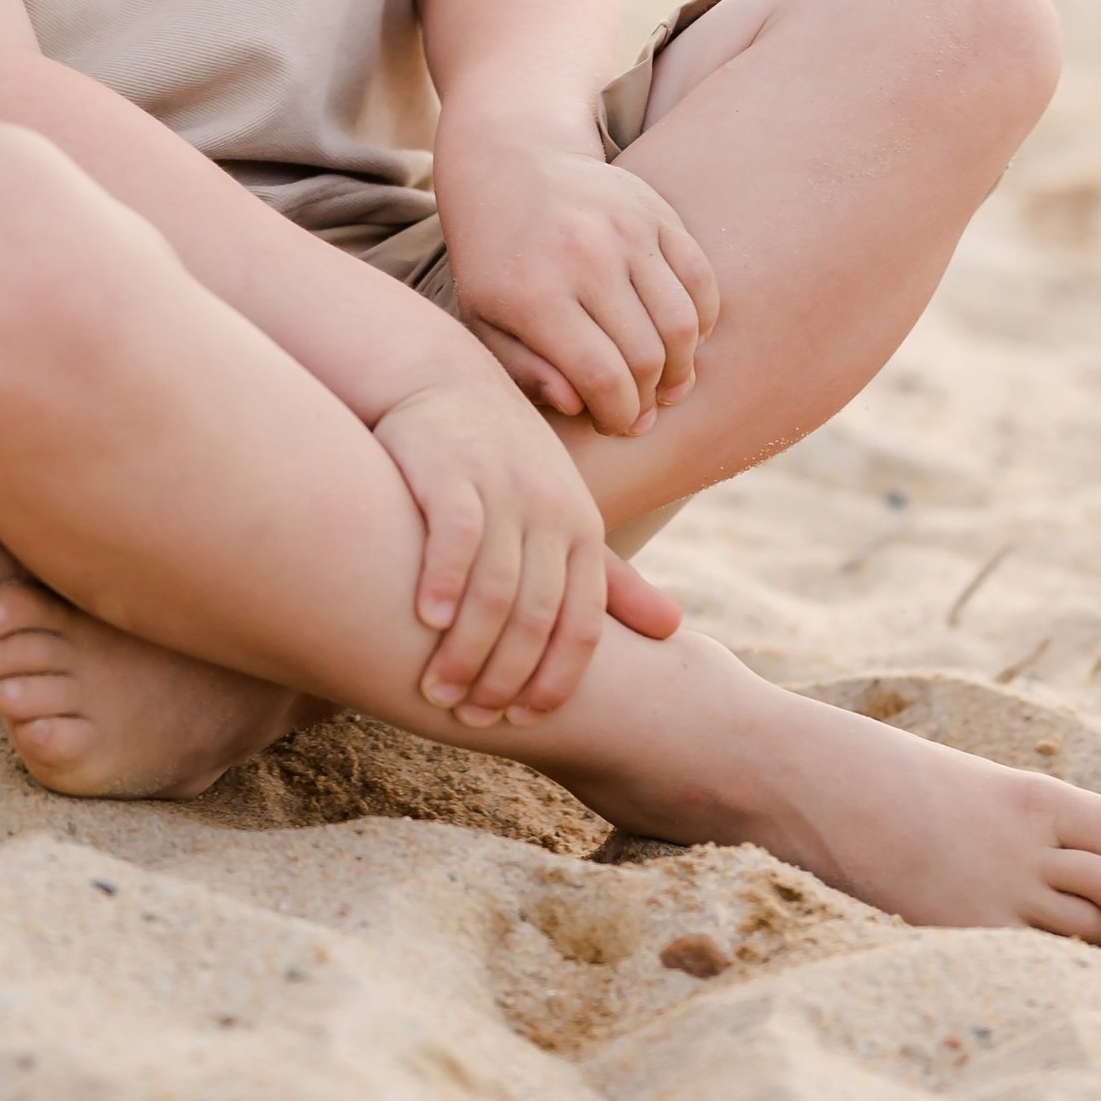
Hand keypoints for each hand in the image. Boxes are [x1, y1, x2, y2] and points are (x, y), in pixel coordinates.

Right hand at [372, 376, 680, 723]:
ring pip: (497, 589)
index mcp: (582, 530)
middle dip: (504, 678)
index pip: (582, 625)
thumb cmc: (503, 460)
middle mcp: (551, 511)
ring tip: (437, 690)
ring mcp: (503, 490)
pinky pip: (455, 539)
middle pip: (537, 617)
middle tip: (472, 719)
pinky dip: (443, 583)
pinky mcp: (452, 471)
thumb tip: (676, 630)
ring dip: (468, 650)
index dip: (555, 681)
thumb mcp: (563, 514)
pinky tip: (424, 619)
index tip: (523, 721)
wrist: (440, 379)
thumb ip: (611, 580)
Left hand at [433, 126, 719, 436]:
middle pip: (647, 358)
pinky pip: (701, 281)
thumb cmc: (494, 257)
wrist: (512, 161)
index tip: (617, 425)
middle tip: (641, 413)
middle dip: (649, 401)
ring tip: (666, 384)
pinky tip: (680, 339)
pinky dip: (700, 321)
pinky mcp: (656, 212)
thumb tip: (578, 406)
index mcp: (535, 294)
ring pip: (681, 325)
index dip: (619, 415)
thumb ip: (524, 370)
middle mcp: (585, 259)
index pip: (602, 378)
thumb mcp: (482, 318)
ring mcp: (626, 231)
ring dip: (682, 368)